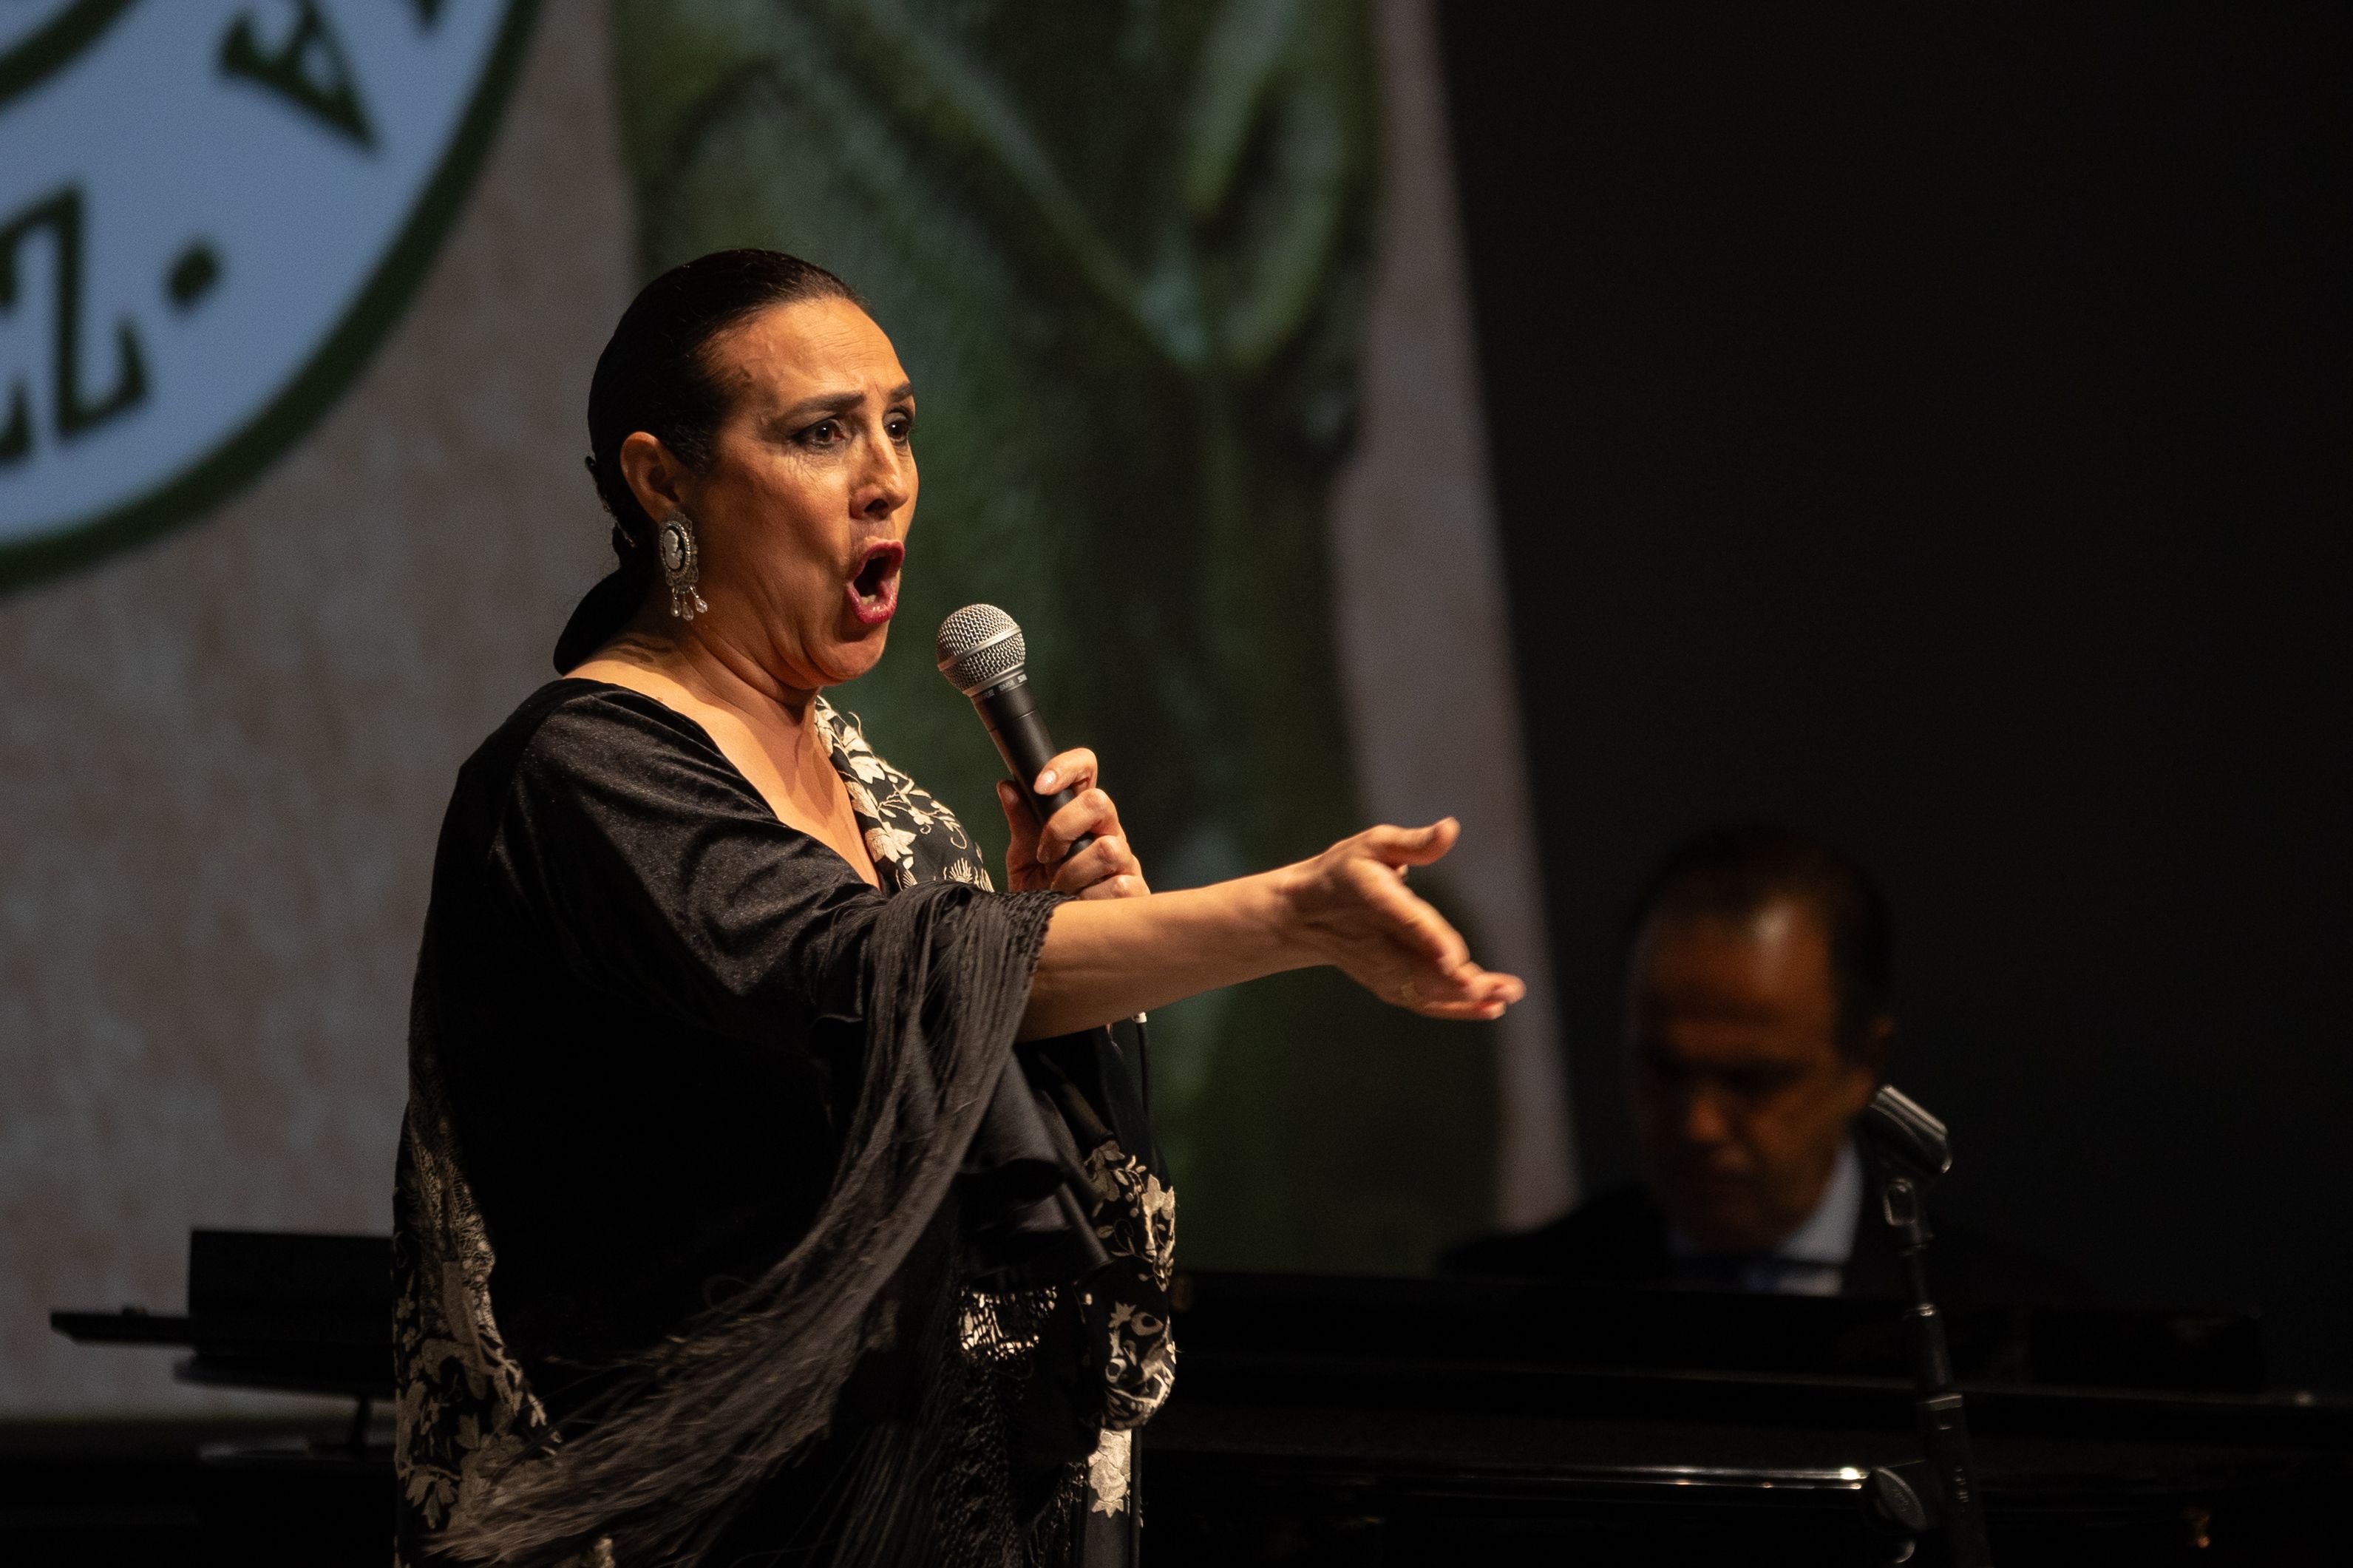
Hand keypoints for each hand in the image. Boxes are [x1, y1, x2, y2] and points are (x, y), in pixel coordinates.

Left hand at [997, 748, 1149, 899]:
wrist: (1052, 939)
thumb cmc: (1041, 894)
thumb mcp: (1023, 859)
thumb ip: (1021, 824)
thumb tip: (1008, 787)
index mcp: (1082, 816)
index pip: (1086, 771)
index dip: (1066, 768)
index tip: (1039, 786)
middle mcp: (1108, 831)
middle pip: (1099, 801)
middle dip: (1062, 827)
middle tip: (1044, 854)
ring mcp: (1125, 860)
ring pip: (1108, 848)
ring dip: (1073, 873)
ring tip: (1058, 889)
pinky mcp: (1136, 891)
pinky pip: (1119, 886)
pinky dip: (1090, 899)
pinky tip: (1079, 905)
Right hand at [1277, 818, 1524, 1020]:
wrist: (1304, 914)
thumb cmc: (1344, 870)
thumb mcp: (1373, 844)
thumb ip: (1413, 844)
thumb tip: (1450, 829)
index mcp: (1373, 899)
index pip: (1406, 923)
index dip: (1431, 941)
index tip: (1456, 960)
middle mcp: (1376, 941)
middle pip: (1420, 967)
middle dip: (1460, 982)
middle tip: (1504, 988)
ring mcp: (1380, 968)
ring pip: (1424, 990)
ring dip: (1466, 998)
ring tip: (1506, 995)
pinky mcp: (1387, 983)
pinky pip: (1423, 1001)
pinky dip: (1455, 1008)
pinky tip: (1491, 1007)